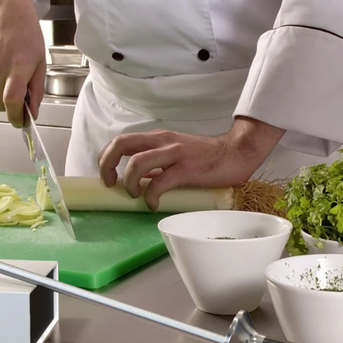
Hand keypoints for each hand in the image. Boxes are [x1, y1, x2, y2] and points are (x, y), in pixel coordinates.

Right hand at [0, 0, 44, 126]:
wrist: (5, 9)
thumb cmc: (27, 32)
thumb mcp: (40, 61)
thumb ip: (36, 89)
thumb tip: (32, 112)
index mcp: (19, 66)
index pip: (12, 101)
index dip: (15, 117)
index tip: (20, 122)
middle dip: (8, 108)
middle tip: (19, 102)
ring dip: (0, 93)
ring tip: (11, 75)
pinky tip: (1, 64)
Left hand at [98, 118, 285, 209]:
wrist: (236, 154)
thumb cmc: (206, 158)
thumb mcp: (176, 155)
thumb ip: (157, 165)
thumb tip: (137, 180)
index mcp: (158, 138)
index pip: (121, 140)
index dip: (106, 157)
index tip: (107, 176)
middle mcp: (162, 141)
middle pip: (121, 144)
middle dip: (107, 165)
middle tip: (111, 184)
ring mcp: (174, 154)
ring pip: (136, 162)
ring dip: (128, 182)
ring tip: (135, 195)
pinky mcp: (186, 168)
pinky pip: (159, 182)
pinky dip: (150, 196)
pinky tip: (153, 204)